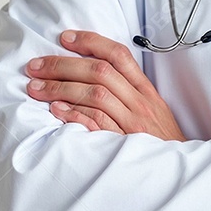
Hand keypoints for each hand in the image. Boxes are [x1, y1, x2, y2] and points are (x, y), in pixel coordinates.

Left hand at [25, 30, 185, 140]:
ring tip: (36, 88)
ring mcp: (132, 123)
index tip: (65, 38)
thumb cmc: (160, 140)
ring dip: (61, 88)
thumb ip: (128, 90)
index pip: (119, 55)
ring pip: (95, 94)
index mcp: (145, 90)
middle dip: (63, 65)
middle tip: (36, 66)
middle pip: (100, 71)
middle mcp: (139, 102)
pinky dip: (74, 114)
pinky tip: (55, 110)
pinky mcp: (123, 144)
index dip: (91, 42)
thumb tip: (93, 73)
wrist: (174, 172)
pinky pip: (96, 124)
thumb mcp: (152, 109)